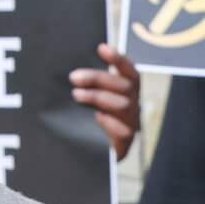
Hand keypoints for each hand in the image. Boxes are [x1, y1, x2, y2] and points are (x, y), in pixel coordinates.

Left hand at [70, 43, 142, 160]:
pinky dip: (110, 123)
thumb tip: (72, 69)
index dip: (119, 59)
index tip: (101, 48)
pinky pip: (124, 132)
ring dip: (99, 97)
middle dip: (98, 78)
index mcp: (125, 92)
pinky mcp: (125, 145)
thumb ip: (84, 85)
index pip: (129, 71)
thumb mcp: (84, 99)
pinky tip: (97, 118)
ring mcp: (131, 125)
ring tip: (76, 96)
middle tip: (74, 78)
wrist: (84, 155)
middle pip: (124, 86)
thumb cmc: (82, 120)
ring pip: (123, 105)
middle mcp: (132, 106)